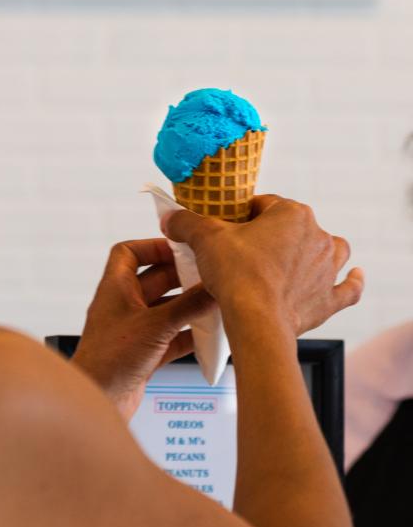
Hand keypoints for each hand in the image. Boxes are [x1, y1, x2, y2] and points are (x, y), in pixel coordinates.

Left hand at [73, 239, 215, 419]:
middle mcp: (123, 306)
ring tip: (215, 302)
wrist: (99, 399)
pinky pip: (171, 336)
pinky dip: (189, 334)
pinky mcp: (143, 353)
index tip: (180, 246)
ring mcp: (133, 330)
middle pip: (154, 280)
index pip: (128, 253)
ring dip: (189, 306)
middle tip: (209, 274)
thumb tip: (216, 287)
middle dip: (181, 276)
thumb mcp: (156, 325)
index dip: (153, 245)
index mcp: (115, 288)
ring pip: (165, 309)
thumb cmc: (111, 359)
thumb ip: (188, 305)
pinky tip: (209, 336)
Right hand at [162, 195, 363, 342]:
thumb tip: (171, 217)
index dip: (241, 216)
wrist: (257, 322)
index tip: (226, 230)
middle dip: (272, 236)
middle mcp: (317, 236)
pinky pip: (349, 287)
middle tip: (244, 252)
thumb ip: (186, 222)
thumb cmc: (236, 275)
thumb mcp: (204, 239)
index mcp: (292, 214)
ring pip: (328, 251)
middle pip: (292, 227)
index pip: (263, 205)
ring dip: (314, 252)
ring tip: (293, 260)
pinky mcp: (330, 298)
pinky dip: (352, 282)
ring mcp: (328, 268)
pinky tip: (355, 276)